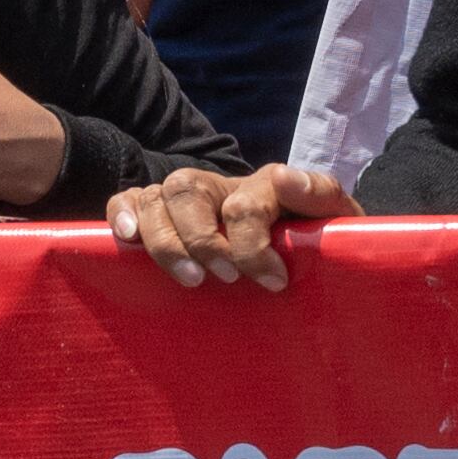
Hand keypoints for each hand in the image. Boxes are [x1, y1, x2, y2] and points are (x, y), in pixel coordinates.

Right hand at [104, 163, 359, 288]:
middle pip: (187, 189)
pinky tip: (128, 238)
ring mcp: (187, 199)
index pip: (242, 204)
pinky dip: (122, 213)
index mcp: (263, 184)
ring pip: (155, 196)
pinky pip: (128, 199)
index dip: (253, 247)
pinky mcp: (161, 214)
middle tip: (222, 278)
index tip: (273, 282)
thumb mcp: (335, 218)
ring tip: (189, 278)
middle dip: (201, 240)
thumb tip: (284, 177)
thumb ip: (320, 194)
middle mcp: (219, 185)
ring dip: (164, 240)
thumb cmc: (318, 243)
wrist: (307, 253)